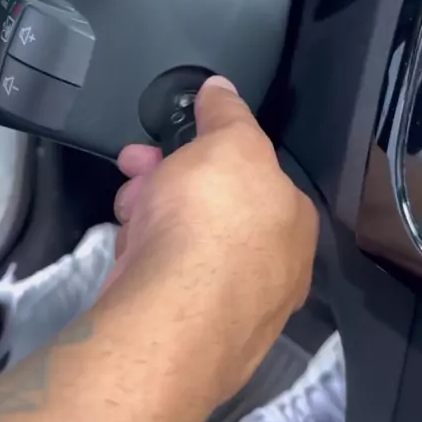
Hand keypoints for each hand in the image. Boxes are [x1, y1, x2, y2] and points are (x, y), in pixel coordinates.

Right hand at [111, 76, 318, 412]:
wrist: (172, 315)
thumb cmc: (212, 216)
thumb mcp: (228, 142)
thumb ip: (227, 113)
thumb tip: (221, 87)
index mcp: (293, 220)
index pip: (251, 173)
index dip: (206, 150)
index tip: (171, 142)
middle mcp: (275, 266)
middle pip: (214, 207)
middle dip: (167, 180)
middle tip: (135, 167)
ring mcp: (237, 306)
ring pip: (186, 243)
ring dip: (151, 213)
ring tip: (128, 211)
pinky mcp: (197, 334)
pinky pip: (169, 281)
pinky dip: (149, 260)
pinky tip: (131, 255)